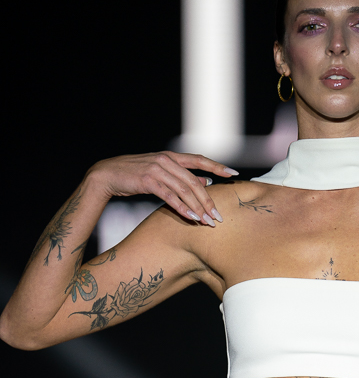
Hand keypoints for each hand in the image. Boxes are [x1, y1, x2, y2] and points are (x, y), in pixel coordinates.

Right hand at [87, 151, 238, 225]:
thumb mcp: (161, 173)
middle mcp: (166, 160)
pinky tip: (191, 217)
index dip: (217, 166)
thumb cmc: (134, 175)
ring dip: (198, 208)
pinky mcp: (148, 180)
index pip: (199, 159)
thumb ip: (182, 177)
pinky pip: (170, 196)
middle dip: (208, 200)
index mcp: (171, 156)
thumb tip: (206, 183)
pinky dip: (182, 207)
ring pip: (184, 190)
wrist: (106, 175)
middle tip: (219, 216)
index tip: (233, 174)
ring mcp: (157, 169)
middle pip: (194, 181)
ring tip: (208, 222)